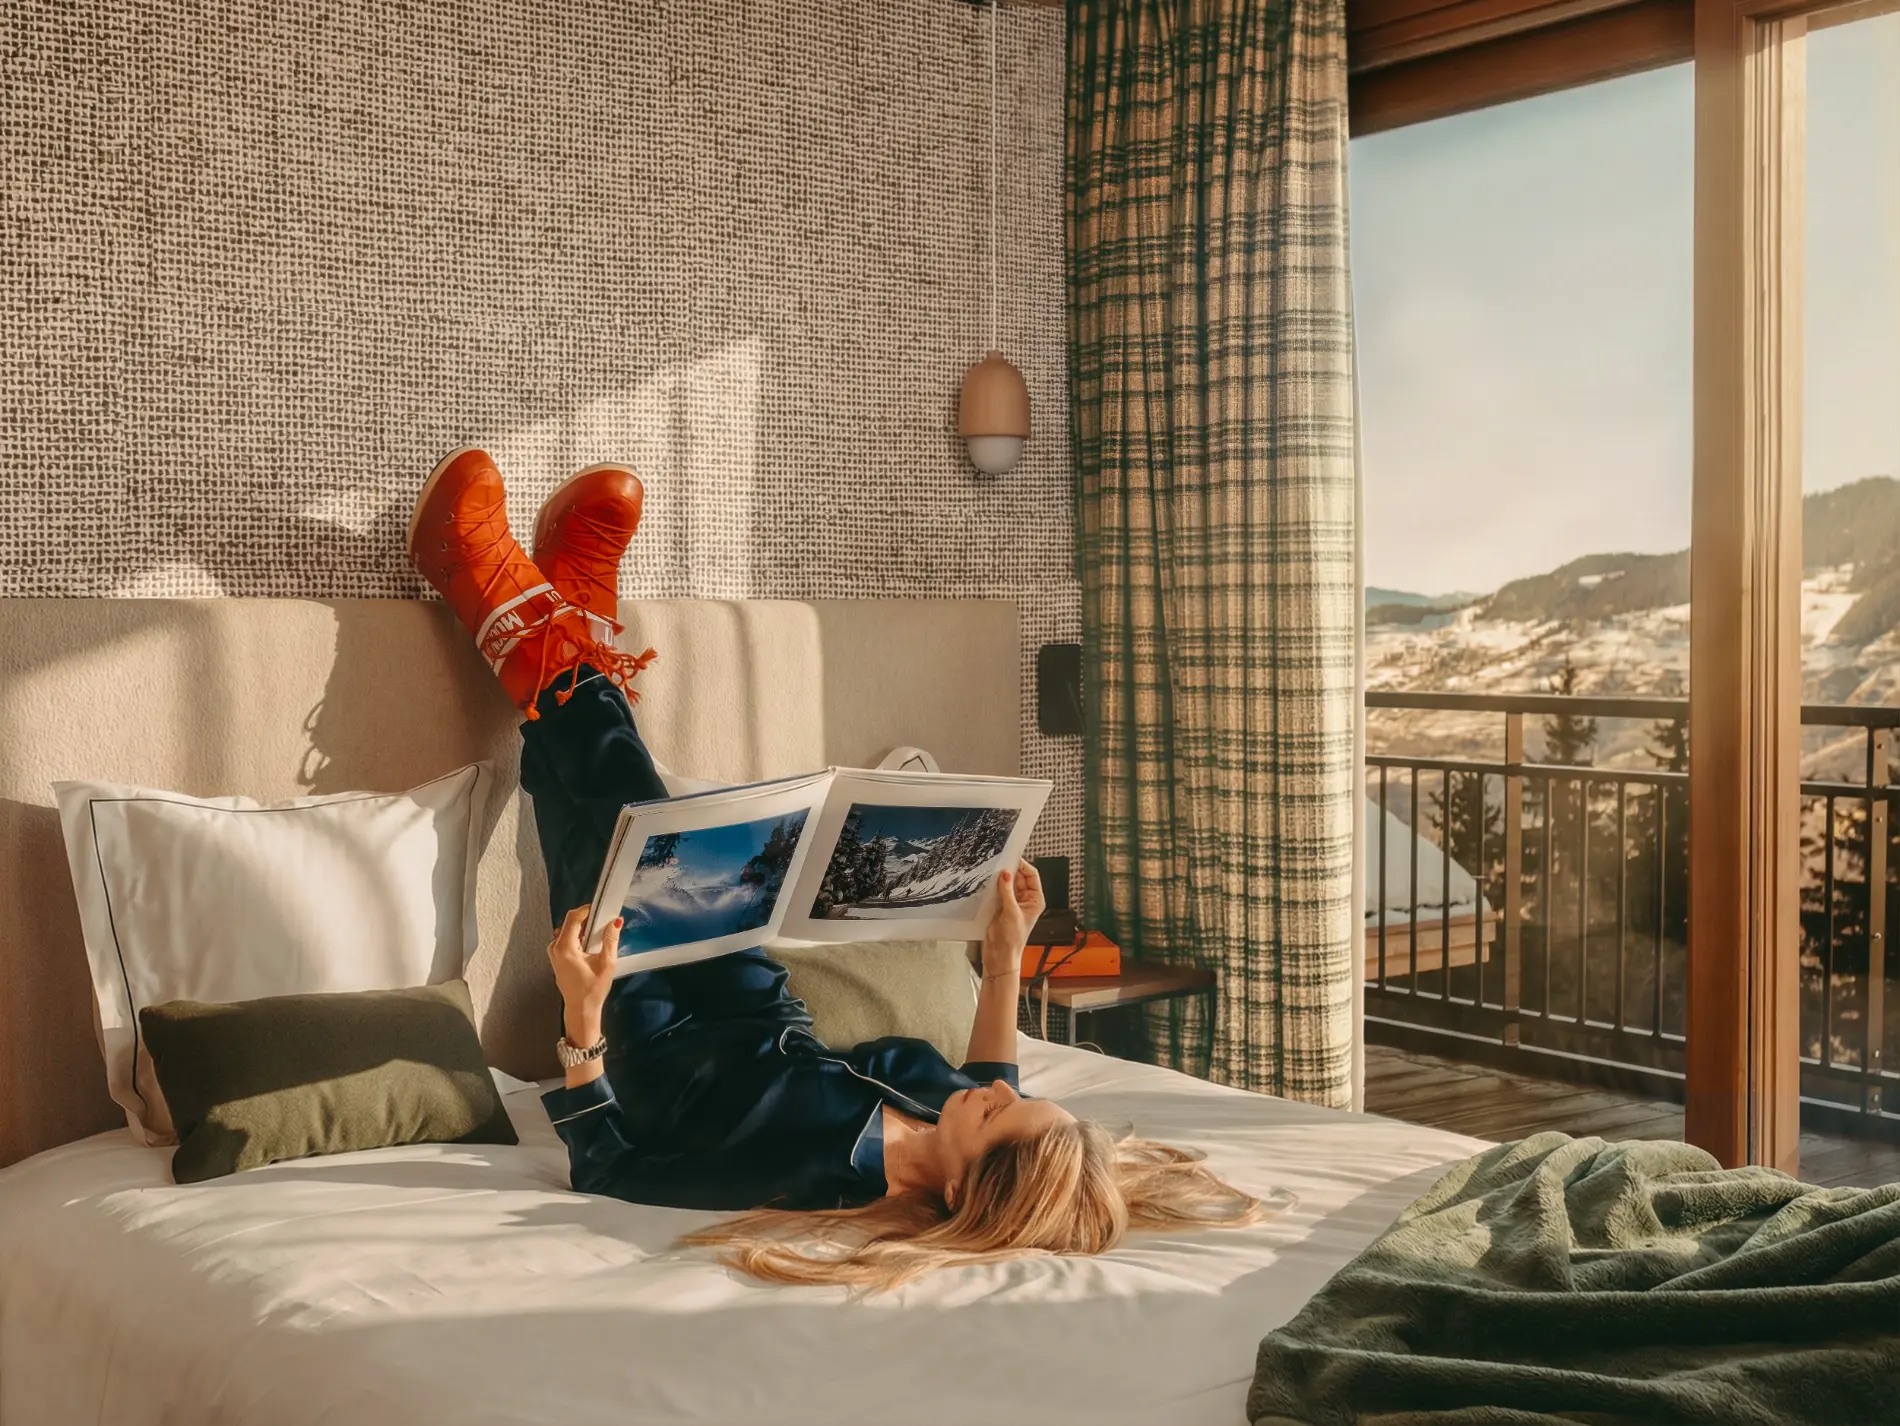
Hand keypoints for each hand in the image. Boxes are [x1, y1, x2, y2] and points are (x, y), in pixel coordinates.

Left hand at [548, 903, 618, 1044]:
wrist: (581, 1008)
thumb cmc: (592, 990)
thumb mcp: (607, 963)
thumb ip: (610, 939)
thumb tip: (615, 922)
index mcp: (565, 948)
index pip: (573, 917)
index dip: (587, 909)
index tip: (600, 908)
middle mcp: (555, 948)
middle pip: (570, 921)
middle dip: (587, 919)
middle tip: (603, 922)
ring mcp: (554, 952)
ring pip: (568, 929)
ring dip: (583, 928)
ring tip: (598, 936)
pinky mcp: (556, 956)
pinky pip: (567, 938)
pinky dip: (579, 936)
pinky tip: (590, 945)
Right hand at [980, 860, 1044, 980]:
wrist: (999, 955)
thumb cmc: (1012, 939)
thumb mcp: (1011, 912)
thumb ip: (1007, 892)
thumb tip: (1005, 874)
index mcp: (1035, 900)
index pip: (1032, 876)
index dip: (1023, 866)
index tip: (1012, 858)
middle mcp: (1025, 900)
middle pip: (1018, 877)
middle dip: (1009, 871)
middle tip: (998, 864)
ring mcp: (1012, 902)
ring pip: (1007, 883)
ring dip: (1000, 879)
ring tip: (991, 872)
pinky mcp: (1000, 906)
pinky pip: (998, 891)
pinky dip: (993, 886)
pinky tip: (987, 882)